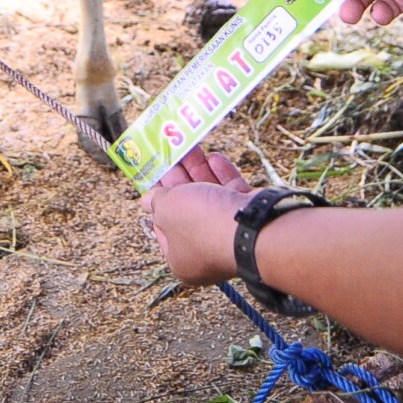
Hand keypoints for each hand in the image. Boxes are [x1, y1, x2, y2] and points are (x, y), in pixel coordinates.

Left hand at [140, 151, 252, 284]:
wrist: (254, 227)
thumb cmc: (202, 223)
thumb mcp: (168, 209)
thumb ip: (158, 201)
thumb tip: (147, 200)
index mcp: (182, 257)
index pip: (164, 227)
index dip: (157, 201)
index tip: (155, 177)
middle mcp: (206, 248)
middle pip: (188, 208)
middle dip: (179, 178)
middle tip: (171, 153)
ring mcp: (230, 233)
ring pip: (210, 196)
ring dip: (199, 170)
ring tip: (190, 145)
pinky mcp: (250, 216)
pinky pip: (232, 193)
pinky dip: (222, 174)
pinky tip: (214, 157)